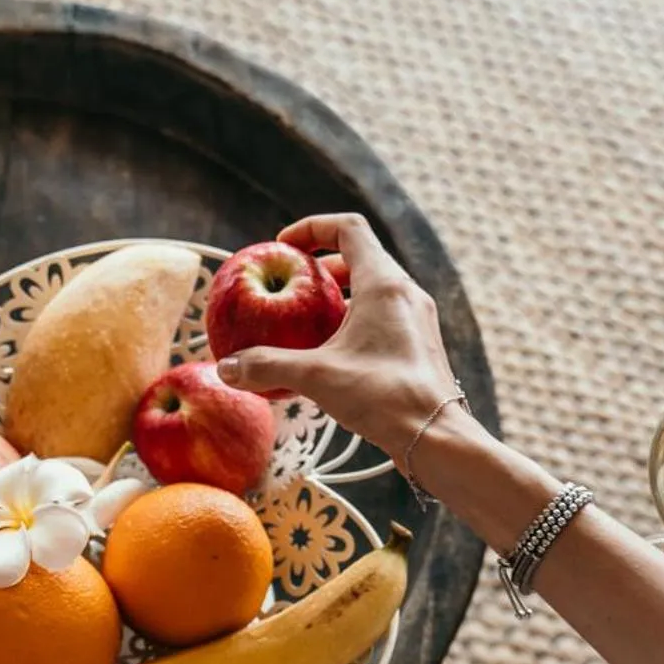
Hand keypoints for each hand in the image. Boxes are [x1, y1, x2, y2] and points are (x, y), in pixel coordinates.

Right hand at [216, 213, 459, 462]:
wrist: (436, 436)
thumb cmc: (384, 397)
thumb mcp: (317, 377)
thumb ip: (268, 366)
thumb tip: (226, 368)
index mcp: (384, 283)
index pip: (348, 228)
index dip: (312, 228)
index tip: (284, 245)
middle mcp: (406, 293)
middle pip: (362, 257)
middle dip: (323, 266)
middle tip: (294, 286)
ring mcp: (417, 319)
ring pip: (375, 288)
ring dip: (340, 296)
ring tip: (309, 321)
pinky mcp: (420, 344)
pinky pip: (385, 316)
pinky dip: (356, 321)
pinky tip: (334, 354)